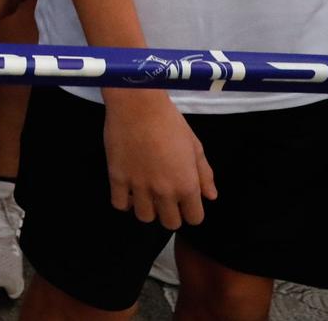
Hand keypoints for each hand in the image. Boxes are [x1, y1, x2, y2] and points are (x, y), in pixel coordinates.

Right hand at [102, 90, 215, 227]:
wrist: (137, 105)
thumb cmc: (170, 122)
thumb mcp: (195, 146)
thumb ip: (204, 174)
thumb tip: (210, 196)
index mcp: (187, 185)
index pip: (194, 219)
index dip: (191, 211)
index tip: (185, 202)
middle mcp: (164, 192)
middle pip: (170, 223)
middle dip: (170, 214)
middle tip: (165, 198)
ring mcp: (139, 186)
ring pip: (144, 217)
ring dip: (147, 209)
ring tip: (145, 194)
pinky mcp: (117, 178)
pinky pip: (119, 204)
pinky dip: (125, 201)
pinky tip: (128, 190)